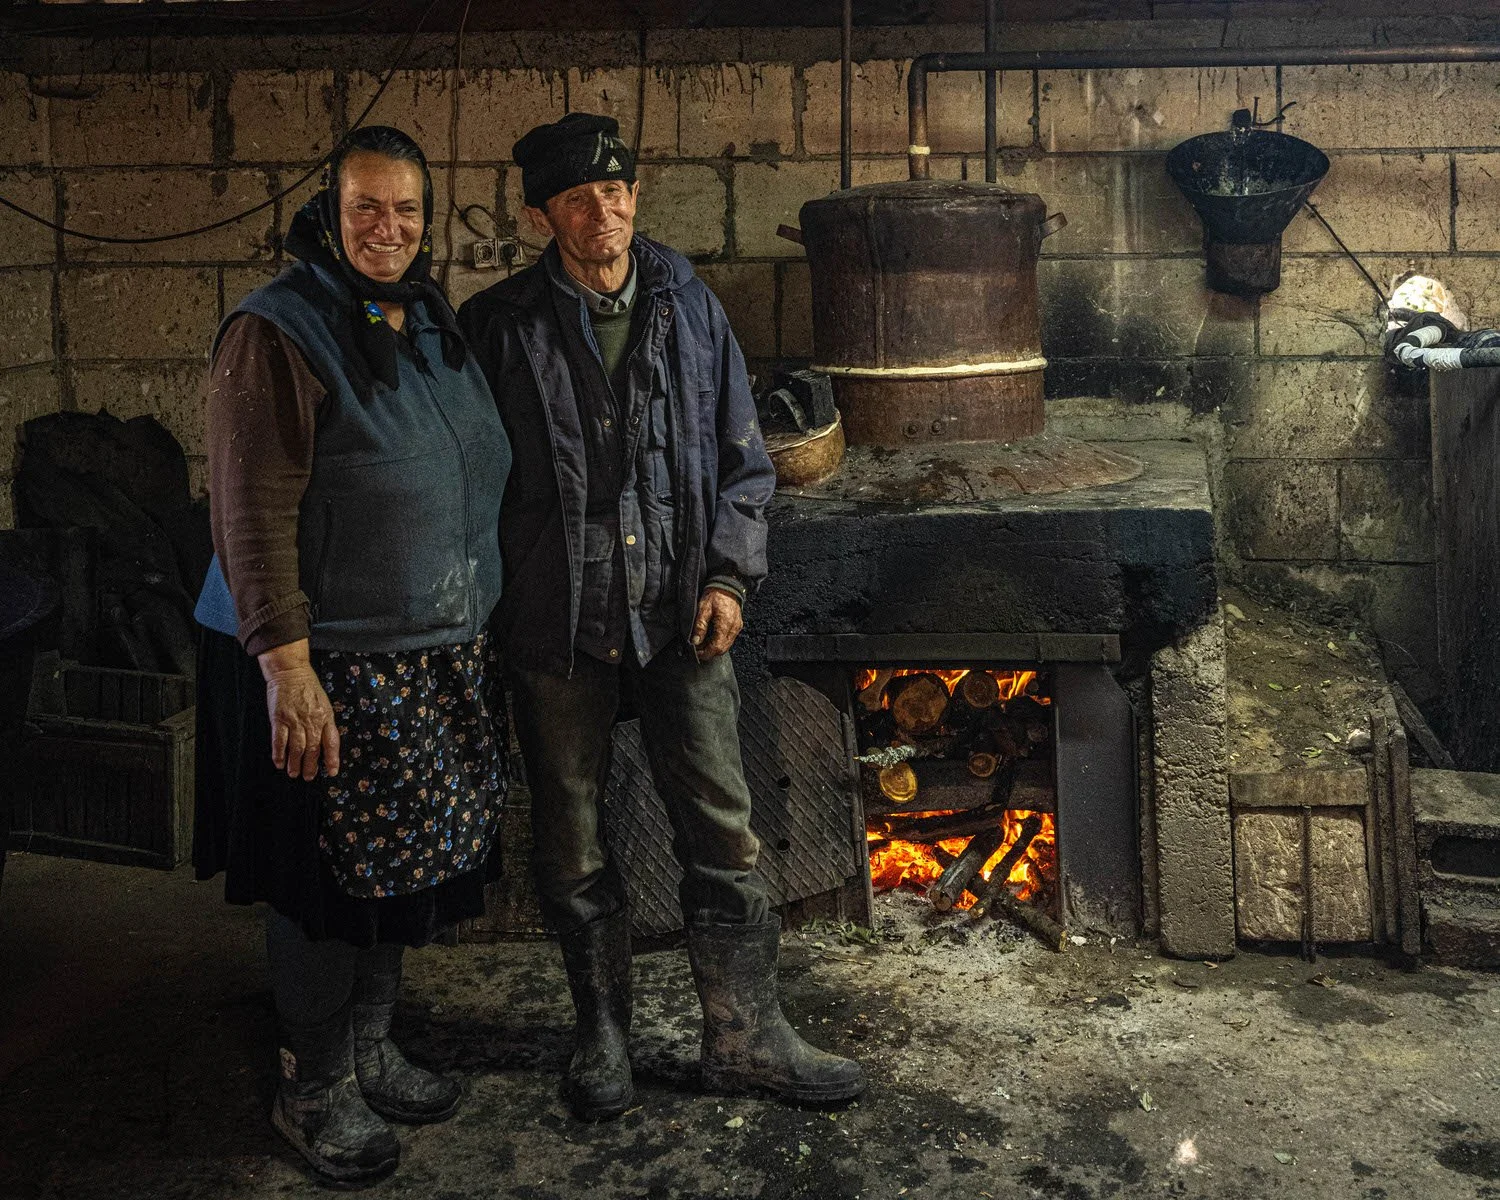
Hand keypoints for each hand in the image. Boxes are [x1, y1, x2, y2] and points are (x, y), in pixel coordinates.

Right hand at [257, 639, 340, 780]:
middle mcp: (312, 720)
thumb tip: (325, 742)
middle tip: (309, 777)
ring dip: (295, 763)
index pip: (332, 742)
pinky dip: (279, 753)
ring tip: (293, 773)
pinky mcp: (279, 718)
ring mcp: (294, 720)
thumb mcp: (324, 703)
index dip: (332, 758)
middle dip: (311, 766)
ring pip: (296, 748)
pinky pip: (279, 740)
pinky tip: (278, 762)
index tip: (332, 771)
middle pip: (313, 749)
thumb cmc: (308, 687)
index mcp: (326, 717)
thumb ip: (325, 722)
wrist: (291, 672)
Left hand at [690, 589, 742, 660]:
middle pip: (722, 649)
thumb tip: (695, 641)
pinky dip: (720, 643)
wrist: (728, 585)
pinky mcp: (737, 626)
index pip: (716, 647)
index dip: (706, 653)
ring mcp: (737, 628)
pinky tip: (711, 639)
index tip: (696, 653)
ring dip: (715, 649)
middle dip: (709, 653)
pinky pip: (729, 640)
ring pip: (726, 646)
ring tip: (703, 645)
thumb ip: (700, 626)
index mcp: (725, 624)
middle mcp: (734, 628)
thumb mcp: (704, 608)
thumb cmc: (716, 594)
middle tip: (698, 651)